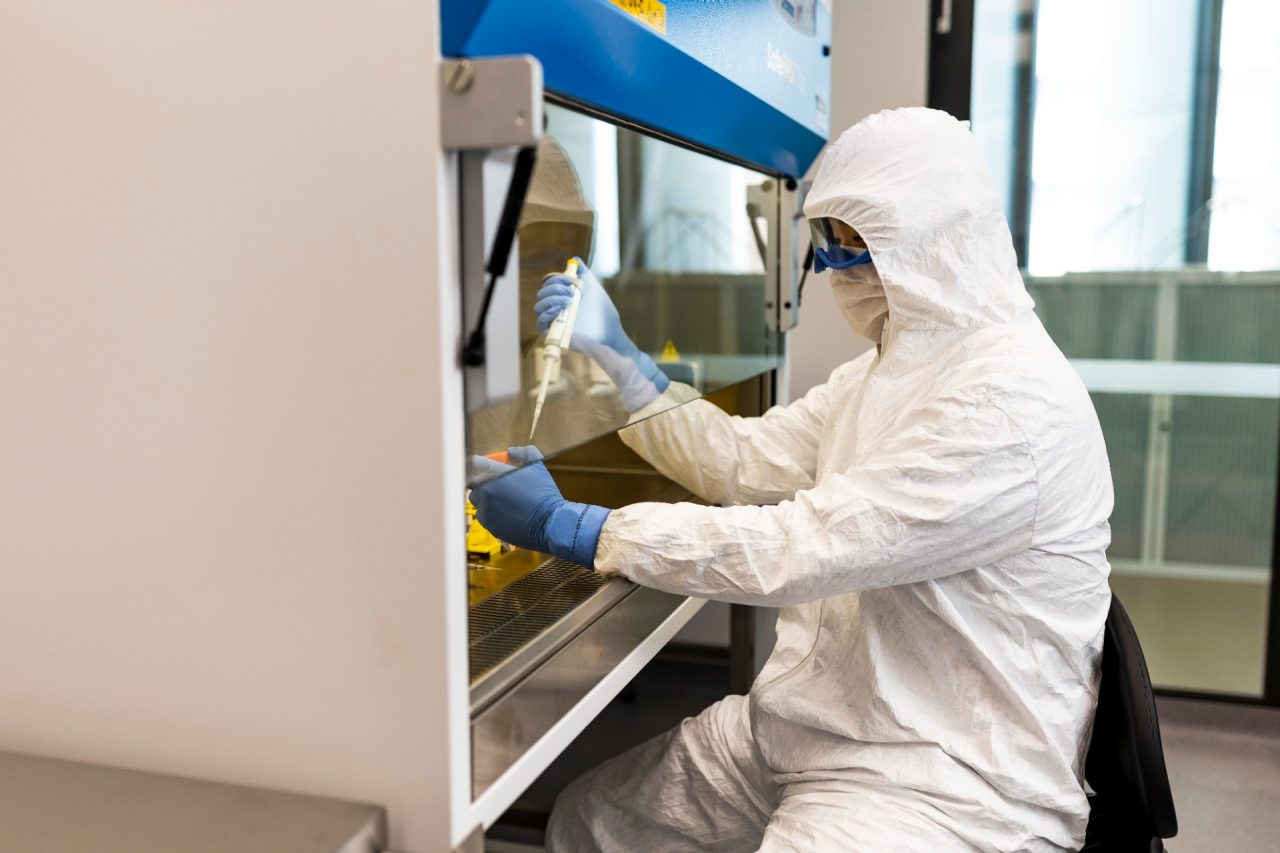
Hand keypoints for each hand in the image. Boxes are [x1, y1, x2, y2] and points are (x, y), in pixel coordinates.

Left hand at [468, 446, 610, 566]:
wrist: (550, 522)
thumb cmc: (544, 494)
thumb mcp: (538, 466)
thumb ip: (524, 453)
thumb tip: (510, 451)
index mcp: (495, 474)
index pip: (473, 465)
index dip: (476, 467)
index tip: (482, 470)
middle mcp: (487, 491)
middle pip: (475, 487)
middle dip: (486, 488)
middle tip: (503, 492)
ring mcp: (487, 509)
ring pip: (480, 504)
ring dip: (489, 504)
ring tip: (509, 506)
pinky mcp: (489, 525)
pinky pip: (485, 518)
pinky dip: (493, 517)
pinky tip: (509, 516)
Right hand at [534, 259, 629, 357]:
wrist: (609, 332)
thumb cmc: (603, 313)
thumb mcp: (593, 289)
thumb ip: (584, 274)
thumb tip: (575, 260)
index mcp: (563, 297)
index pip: (548, 285)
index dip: (556, 279)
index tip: (570, 280)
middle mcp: (556, 308)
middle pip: (542, 294)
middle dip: (554, 288)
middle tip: (570, 292)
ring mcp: (555, 321)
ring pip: (539, 306)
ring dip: (552, 299)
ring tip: (569, 301)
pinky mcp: (554, 334)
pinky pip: (540, 323)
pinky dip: (546, 314)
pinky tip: (559, 310)